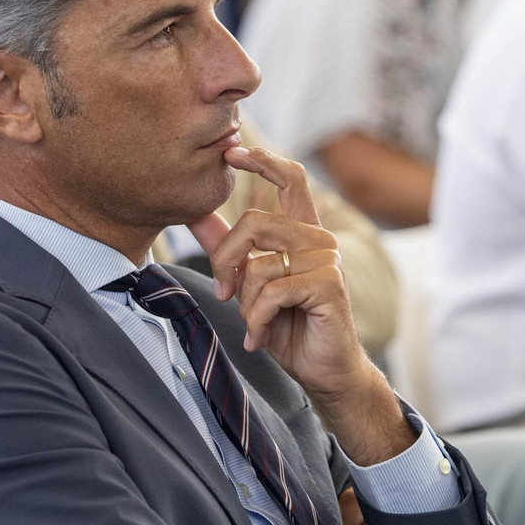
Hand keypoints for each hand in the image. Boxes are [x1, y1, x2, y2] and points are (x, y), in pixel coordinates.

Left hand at [188, 146, 365, 401]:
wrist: (323, 371)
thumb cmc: (289, 327)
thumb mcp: (250, 285)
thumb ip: (228, 248)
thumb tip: (195, 215)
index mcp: (303, 232)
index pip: (290, 178)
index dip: (262, 159)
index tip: (231, 152)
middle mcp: (319, 238)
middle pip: (256, 220)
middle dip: (225, 259)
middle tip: (222, 293)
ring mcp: (327, 260)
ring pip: (260, 261)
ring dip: (245, 301)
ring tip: (252, 324)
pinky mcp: (328, 284)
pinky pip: (273, 291)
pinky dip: (257, 319)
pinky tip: (261, 337)